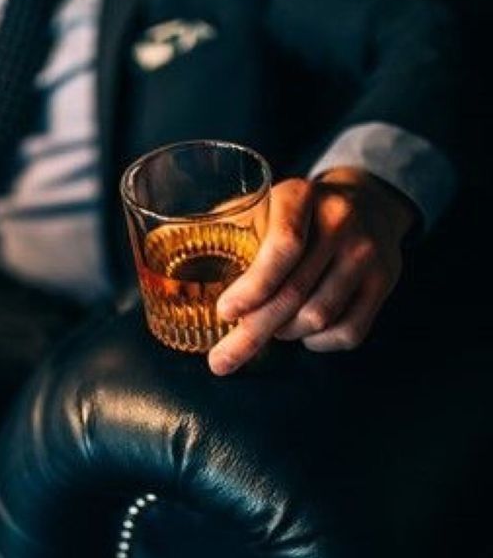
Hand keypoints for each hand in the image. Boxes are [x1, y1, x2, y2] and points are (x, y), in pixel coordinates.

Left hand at [208, 167, 417, 374]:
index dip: (253, 287)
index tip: (224, 312)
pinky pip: (348, 332)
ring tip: (269, 327)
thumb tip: (173, 274)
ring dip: (285, 334)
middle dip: (252, 333)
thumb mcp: (262, 204)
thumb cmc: (296, 213)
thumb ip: (227, 230)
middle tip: (221, 360)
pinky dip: (318, 343)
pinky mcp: (384, 281)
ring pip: (318, 317)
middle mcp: (340, 221)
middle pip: (294, 292)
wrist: (366, 202)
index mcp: (301, 197)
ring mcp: (367, 253)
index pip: (282, 248)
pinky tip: (302, 332)